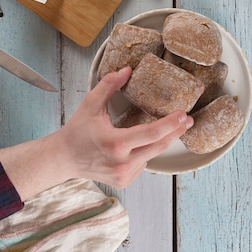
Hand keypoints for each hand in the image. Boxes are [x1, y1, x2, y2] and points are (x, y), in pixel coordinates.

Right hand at [0, 67, 193, 197]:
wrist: (63, 158)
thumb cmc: (76, 131)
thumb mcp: (91, 104)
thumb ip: (109, 84)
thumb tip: (127, 70)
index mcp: (116, 143)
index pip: (151, 133)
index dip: (170, 124)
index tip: (184, 115)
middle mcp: (122, 163)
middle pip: (159, 146)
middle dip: (176, 132)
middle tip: (188, 120)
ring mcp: (124, 175)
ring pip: (151, 155)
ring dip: (156, 142)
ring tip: (157, 130)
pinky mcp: (124, 181)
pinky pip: (142, 164)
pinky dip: (143, 153)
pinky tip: (133, 147)